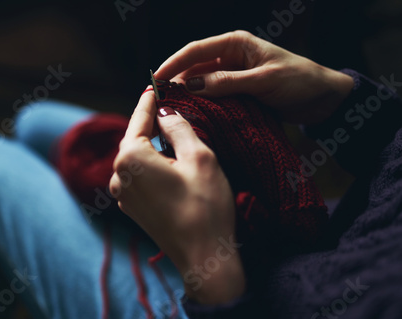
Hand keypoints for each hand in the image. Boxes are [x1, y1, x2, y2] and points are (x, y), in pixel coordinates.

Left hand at [109, 89, 244, 303]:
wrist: (203, 257)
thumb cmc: (205, 207)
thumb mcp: (200, 157)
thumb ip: (179, 128)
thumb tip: (166, 113)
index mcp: (130, 158)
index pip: (139, 119)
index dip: (149, 100)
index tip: (154, 84)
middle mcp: (117, 175)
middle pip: (136, 138)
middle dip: (152, 123)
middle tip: (169, 107)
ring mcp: (122, 194)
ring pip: (138, 158)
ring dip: (154, 146)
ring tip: (174, 135)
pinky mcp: (132, 207)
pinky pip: (139, 175)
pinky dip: (152, 164)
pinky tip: (171, 163)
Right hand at [155, 30, 353, 124]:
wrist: (322, 98)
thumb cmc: (299, 80)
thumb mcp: (263, 80)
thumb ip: (227, 82)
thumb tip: (192, 86)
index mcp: (235, 44)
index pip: (195, 50)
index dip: (173, 64)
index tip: (156, 80)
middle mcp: (230, 56)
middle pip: (194, 67)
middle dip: (177, 82)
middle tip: (160, 101)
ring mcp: (232, 75)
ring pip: (201, 83)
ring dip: (188, 95)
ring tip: (172, 110)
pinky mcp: (236, 91)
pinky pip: (213, 96)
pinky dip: (202, 104)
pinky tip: (193, 114)